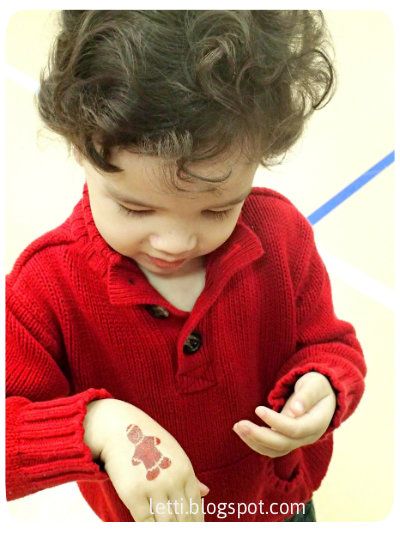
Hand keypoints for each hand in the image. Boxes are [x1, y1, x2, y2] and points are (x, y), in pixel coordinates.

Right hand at [84, 399, 207, 520]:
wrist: (121, 429)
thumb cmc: (149, 442)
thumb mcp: (175, 454)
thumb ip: (190, 476)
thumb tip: (207, 492)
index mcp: (185, 470)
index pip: (196, 507)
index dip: (196, 524)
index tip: (194, 530)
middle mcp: (172, 480)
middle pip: (183, 518)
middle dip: (184, 529)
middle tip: (182, 532)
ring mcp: (153, 487)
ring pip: (167, 523)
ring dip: (169, 530)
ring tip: (169, 531)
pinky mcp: (133, 494)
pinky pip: (145, 521)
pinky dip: (150, 528)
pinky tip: (151, 528)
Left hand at [232, 372, 335, 456]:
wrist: (324, 396)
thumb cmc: (318, 386)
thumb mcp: (314, 385)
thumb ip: (306, 396)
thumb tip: (295, 411)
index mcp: (317, 423)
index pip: (294, 429)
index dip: (275, 421)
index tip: (257, 409)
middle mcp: (308, 437)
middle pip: (282, 444)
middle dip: (259, 436)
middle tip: (239, 424)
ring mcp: (298, 441)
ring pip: (275, 450)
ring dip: (254, 441)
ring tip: (237, 427)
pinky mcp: (288, 440)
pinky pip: (271, 448)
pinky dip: (256, 442)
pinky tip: (243, 431)